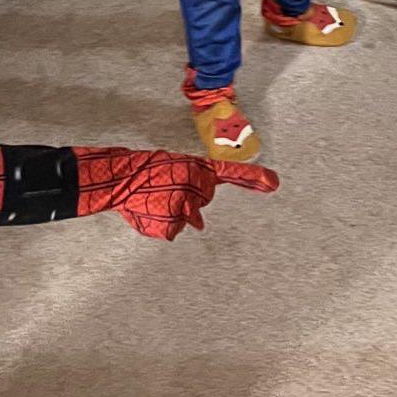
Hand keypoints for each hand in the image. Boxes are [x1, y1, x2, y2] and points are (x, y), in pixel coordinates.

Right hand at [75, 148, 278, 239]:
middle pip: (202, 200)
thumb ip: (193, 190)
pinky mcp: (178, 218)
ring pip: (188, 217)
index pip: (231, 172)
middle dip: (187, 197)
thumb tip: (199, 224)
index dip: (254, 178)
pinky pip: (174, 228)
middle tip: (165, 188)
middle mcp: (199, 184)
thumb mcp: (174, 172)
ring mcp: (189, 202)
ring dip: (173, 211)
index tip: (275, 183)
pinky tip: (153, 209)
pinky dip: (164, 223)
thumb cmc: (145, 173)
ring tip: (155, 197)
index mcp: (198, 168)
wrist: (121, 177)